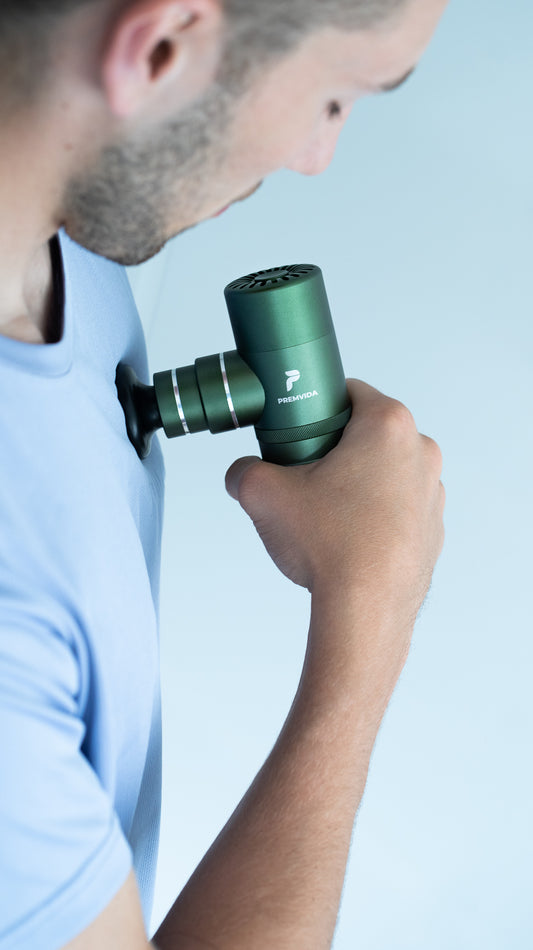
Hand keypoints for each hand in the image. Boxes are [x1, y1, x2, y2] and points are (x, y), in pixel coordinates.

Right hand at [226, 379, 444, 635]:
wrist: (367, 609)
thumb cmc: (330, 545)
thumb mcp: (263, 495)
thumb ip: (244, 471)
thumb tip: (241, 474)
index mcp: (387, 426)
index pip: (349, 392)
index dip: (317, 406)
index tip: (300, 428)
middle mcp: (420, 451)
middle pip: (368, 433)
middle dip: (336, 448)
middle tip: (304, 474)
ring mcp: (432, 492)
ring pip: (385, 471)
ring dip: (358, 482)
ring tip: (326, 513)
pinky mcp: (433, 528)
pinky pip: (398, 507)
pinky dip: (375, 515)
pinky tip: (348, 538)